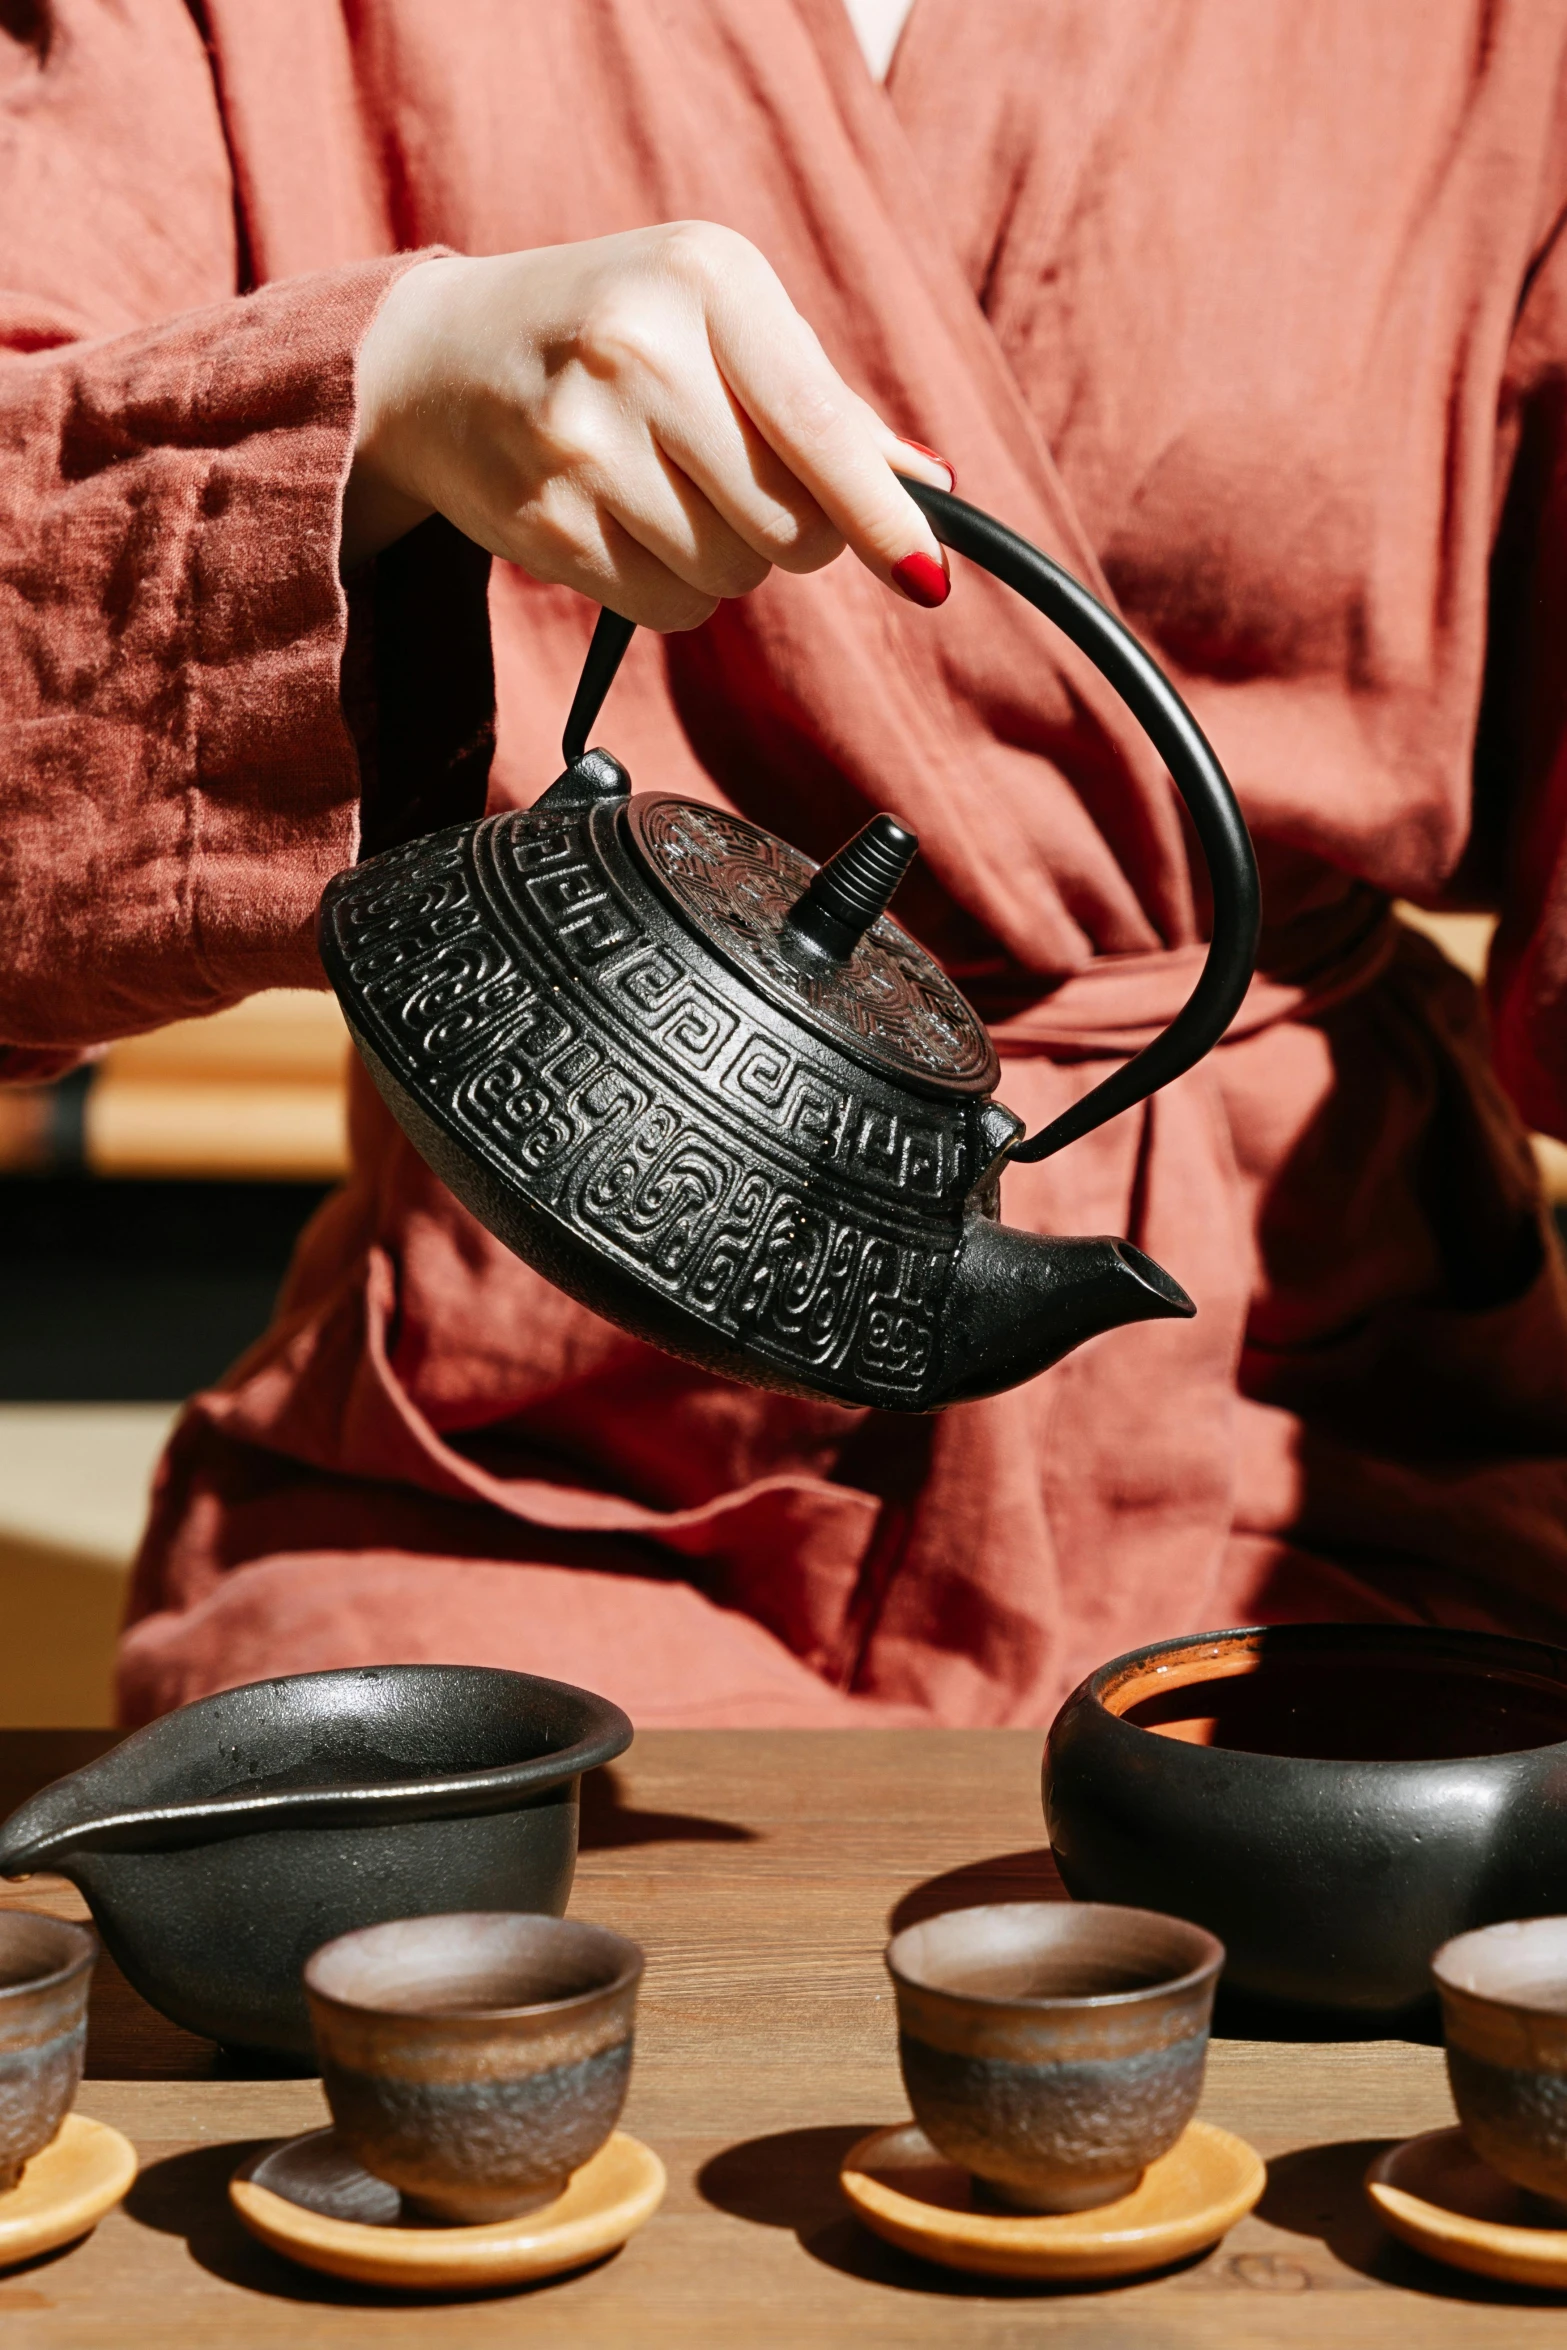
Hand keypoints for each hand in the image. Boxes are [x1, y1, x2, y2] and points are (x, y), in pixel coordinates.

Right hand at [342, 223, 952, 626]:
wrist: (435, 358)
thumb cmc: (606, 327)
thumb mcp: (715, 316)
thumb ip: (822, 402)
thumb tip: (927, 485)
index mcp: (702, 278)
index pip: (817, 427)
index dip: (880, 517)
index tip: (926, 577)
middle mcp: (637, 352)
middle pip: (787, 523)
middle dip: (795, 533)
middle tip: (745, 487)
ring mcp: (581, 441)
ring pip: (730, 573)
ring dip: (726, 558)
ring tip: (667, 489)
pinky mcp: (546, 521)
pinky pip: (667, 605)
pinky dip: (670, 585)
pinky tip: (627, 521)